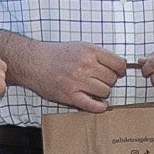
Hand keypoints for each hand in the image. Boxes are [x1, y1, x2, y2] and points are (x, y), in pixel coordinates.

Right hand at [8, 37, 126, 112]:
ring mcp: (77, 81)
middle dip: (109, 81)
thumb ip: (98, 54)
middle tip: (100, 80)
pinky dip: (100, 107)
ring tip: (94, 89)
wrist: (33, 62)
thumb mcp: (80, 46)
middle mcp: (85, 65)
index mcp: (90, 51)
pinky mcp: (69, 95)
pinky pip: (92, 105)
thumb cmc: (56, 54)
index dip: (120, 69)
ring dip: (102, 92)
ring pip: (105, 91)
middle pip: (112, 79)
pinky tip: (101, 105)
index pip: (117, 63)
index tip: (117, 72)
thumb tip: (119, 64)